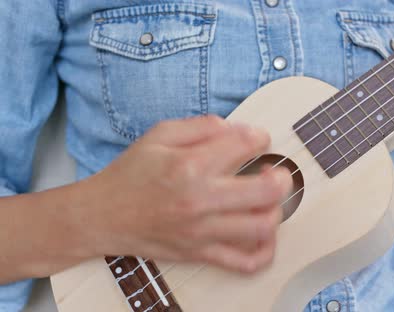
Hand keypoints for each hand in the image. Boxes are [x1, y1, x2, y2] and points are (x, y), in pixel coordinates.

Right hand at [76, 116, 292, 273]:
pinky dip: (265, 251)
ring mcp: (202, 231)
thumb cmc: (131, 174)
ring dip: (277, 209)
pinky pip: (245, 262)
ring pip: (263, 226)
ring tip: (268, 199)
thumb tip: (238, 128)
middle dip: (283, 175)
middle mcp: (200, 200)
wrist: (101, 216)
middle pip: (267, 190)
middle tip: (275, 170)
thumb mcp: (160, 134)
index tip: (257, 139)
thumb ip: (203, 125)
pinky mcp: (200, 253)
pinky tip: (264, 235)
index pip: (246, 144)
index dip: (260, 136)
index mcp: (190, 165)